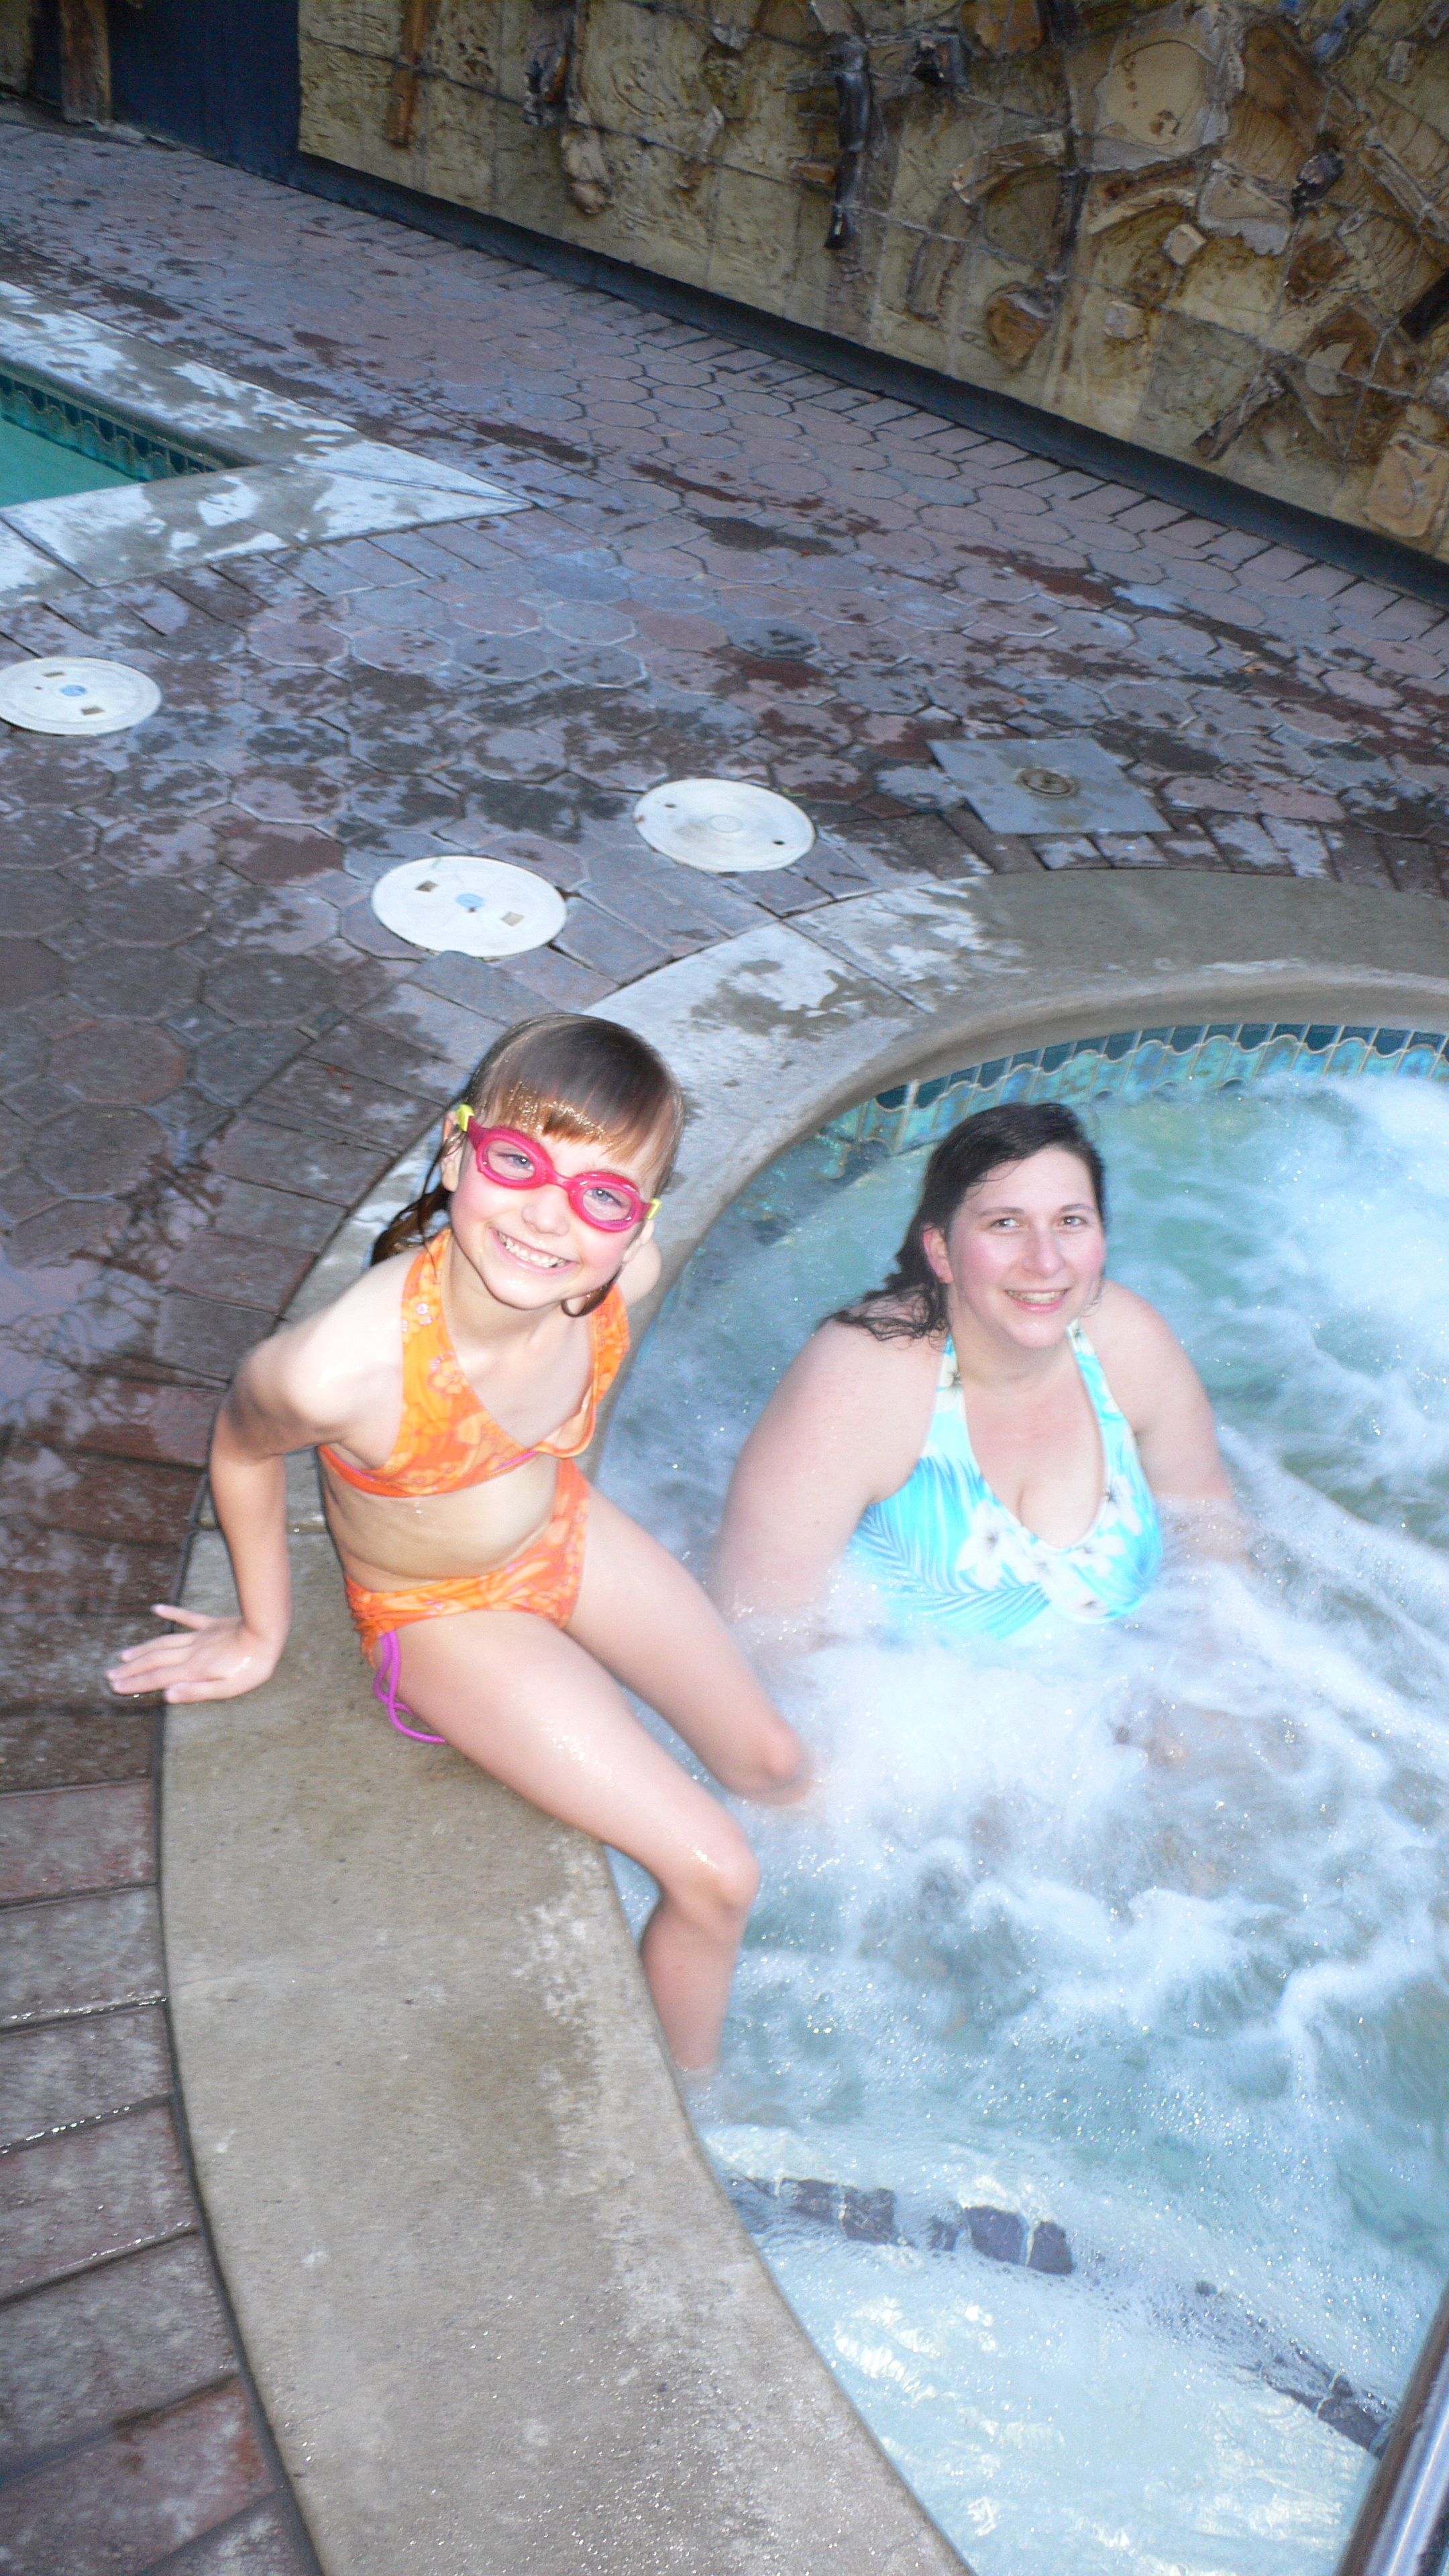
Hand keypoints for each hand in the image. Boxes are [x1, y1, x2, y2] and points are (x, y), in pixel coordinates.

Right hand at [106, 1606, 282, 1704]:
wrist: (266, 1634)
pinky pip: (187, 1618)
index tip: (115, 1687)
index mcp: (193, 1670)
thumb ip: (196, 1693)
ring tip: (124, 1655)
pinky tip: (158, 1609)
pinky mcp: (211, 1625)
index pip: (157, 1679)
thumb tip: (166, 1696)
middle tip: (110, 1674)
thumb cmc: (251, 1667)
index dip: (135, 1683)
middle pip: (154, 1661)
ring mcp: (200, 1637)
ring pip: (164, 1643)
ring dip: (143, 1649)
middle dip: (131, 1669)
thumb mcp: (227, 1689)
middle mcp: (191, 1653)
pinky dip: (171, 1613)